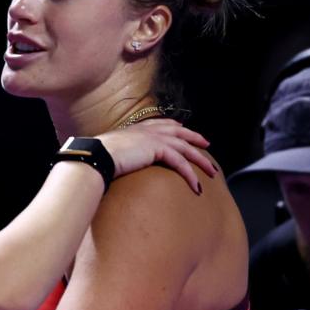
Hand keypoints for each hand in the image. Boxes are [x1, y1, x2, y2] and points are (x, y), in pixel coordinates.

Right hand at [96, 119, 216, 191]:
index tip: (183, 129)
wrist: (97, 156)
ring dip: (201, 160)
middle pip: (179, 133)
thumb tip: (114, 160)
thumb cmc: (97, 156)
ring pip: (186, 148)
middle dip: (195, 139)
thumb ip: (118, 152)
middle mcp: (148, 130)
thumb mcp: (110, 150)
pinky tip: (197, 186)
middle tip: (207, 145)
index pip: (161, 123)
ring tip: (211, 172)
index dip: (175, 126)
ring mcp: (154, 138)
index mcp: (136, 128)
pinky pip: (181, 162)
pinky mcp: (159, 150)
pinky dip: (191, 175)